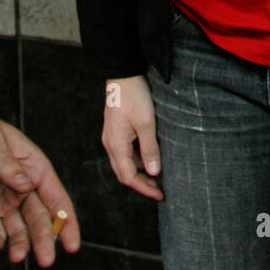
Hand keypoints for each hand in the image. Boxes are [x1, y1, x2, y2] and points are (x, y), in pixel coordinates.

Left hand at [0, 83, 80, 266]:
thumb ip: (7, 163)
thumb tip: (27, 187)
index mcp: (31, 164)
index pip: (55, 194)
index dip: (66, 219)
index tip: (72, 244)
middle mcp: (20, 185)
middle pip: (39, 217)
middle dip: (44, 239)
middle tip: (46, 260)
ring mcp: (1, 199)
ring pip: (19, 229)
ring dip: (21, 244)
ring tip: (17, 257)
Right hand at [102, 75, 162, 200]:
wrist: (123, 75)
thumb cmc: (134, 97)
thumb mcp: (146, 123)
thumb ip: (150, 149)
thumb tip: (154, 172)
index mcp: (116, 145)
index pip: (128, 177)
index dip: (144, 188)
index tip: (159, 195)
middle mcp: (110, 143)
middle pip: (123, 173)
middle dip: (141, 183)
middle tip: (158, 190)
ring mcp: (111, 136)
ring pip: (123, 163)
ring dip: (138, 172)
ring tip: (156, 175)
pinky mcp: (115, 130)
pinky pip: (124, 152)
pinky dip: (136, 160)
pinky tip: (148, 157)